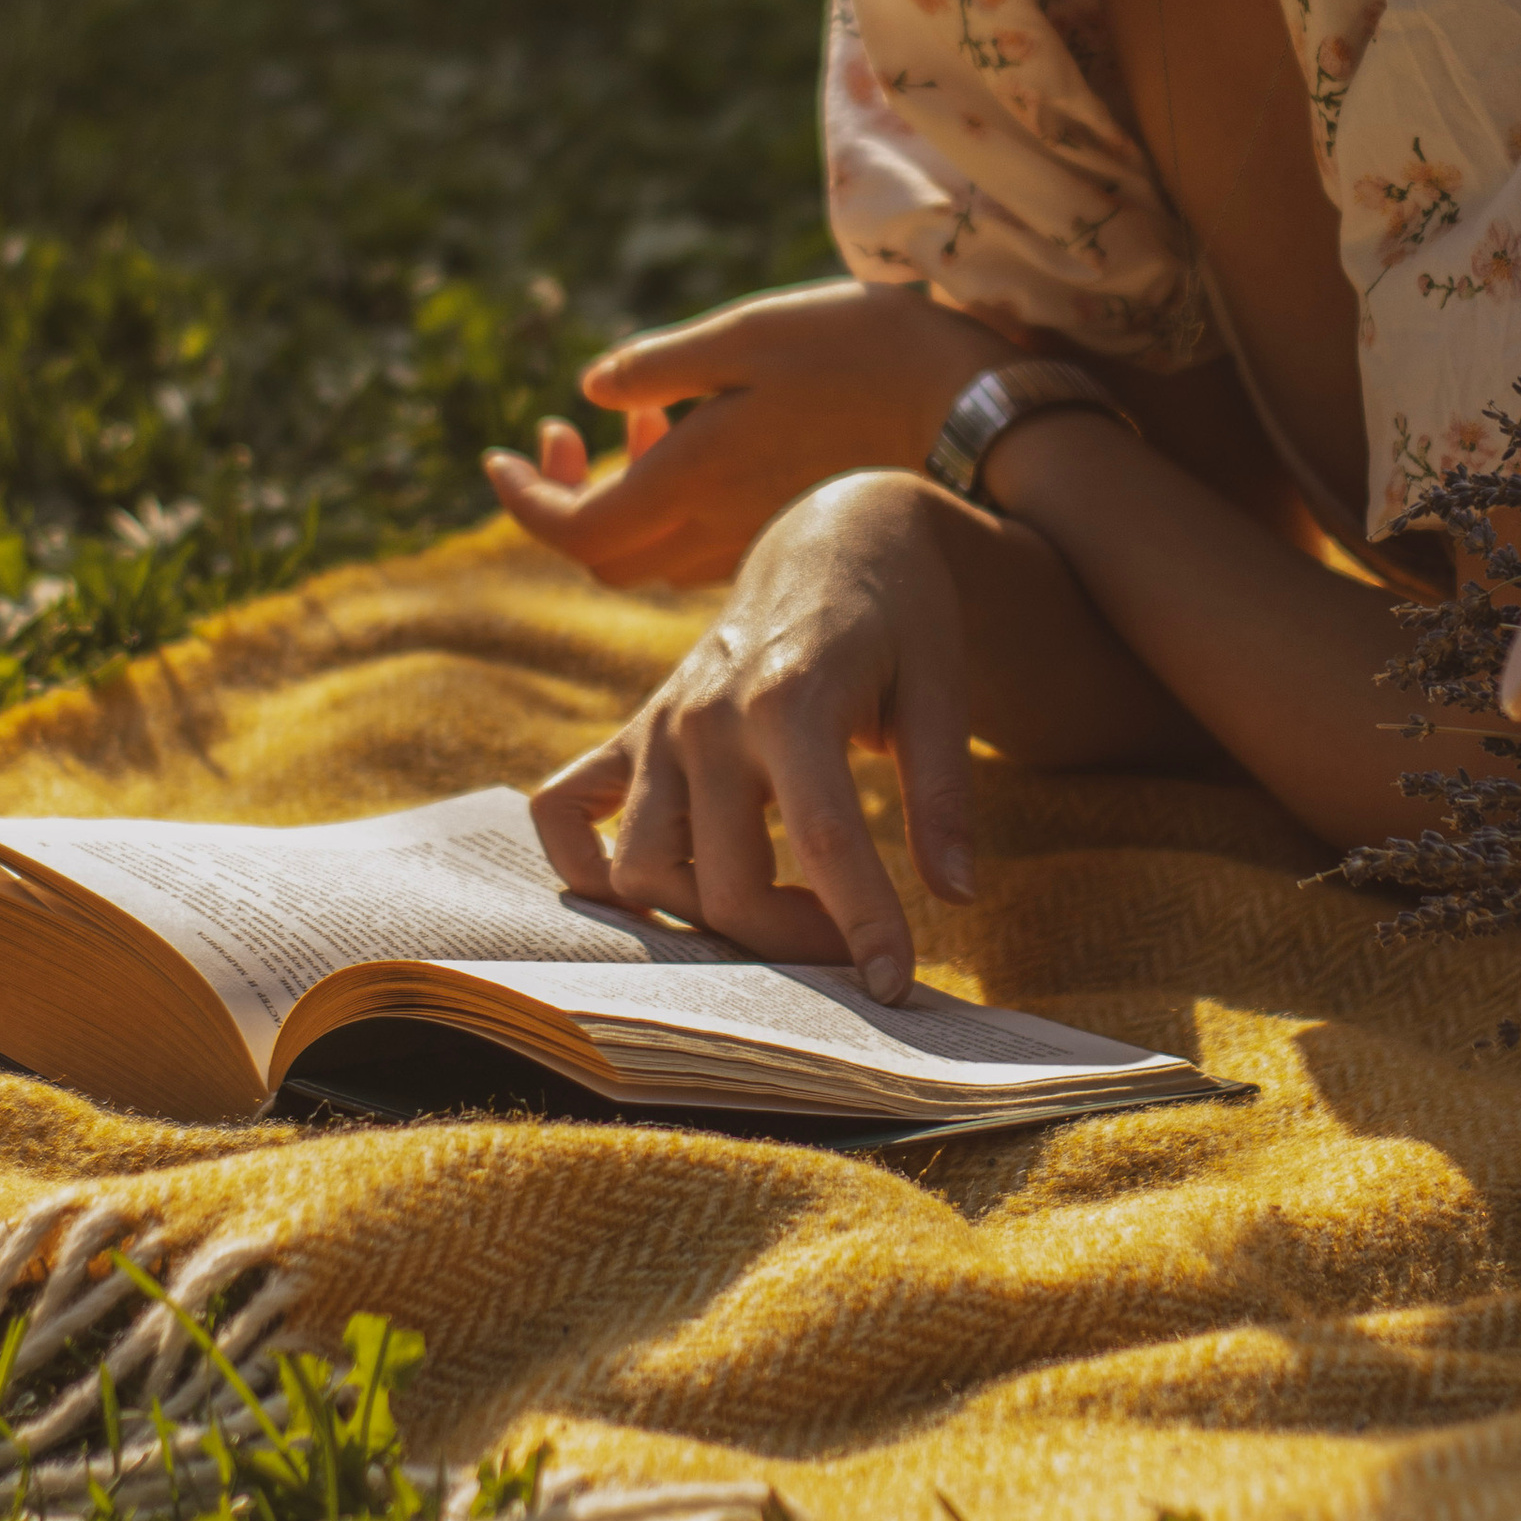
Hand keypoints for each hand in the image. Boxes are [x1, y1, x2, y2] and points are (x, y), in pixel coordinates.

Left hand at [483, 278, 1009, 586]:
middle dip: (567, 499)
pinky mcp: (789, 535)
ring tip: (645, 419)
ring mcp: (756, 542)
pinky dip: (675, 498)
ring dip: (624, 493)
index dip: (524, 499)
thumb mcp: (750, 334)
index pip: (574, 530)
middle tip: (568, 433)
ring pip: (654, 551)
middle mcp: (717, 530)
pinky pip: (702, 542)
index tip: (497, 456)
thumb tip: (589, 392)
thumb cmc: (863, 354)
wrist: (973, 413)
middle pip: (605, 555)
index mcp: (693, 480)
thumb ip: (662, 369)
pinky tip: (702, 435)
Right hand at [530, 471, 1003, 996]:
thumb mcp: (941, 690)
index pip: (824, 841)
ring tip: (777, 911)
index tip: (893, 984)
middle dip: (790, 941)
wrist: (831, 537)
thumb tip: (957, 897)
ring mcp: (660, 726)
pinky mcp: (632, 733)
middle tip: (849, 946)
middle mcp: (708, 716)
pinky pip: (563, 814)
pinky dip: (585, 868)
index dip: (862, 924)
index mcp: (792, 698)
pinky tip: (653, 891)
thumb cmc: (900, 617)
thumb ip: (944, 794)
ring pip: (640, 870)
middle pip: (724, 881)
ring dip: (701, 918)